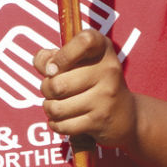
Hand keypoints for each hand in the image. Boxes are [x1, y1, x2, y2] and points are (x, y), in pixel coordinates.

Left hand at [35, 29, 137, 148]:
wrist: (124, 115)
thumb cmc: (91, 82)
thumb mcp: (77, 62)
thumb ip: (52, 57)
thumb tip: (43, 64)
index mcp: (103, 49)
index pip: (85, 41)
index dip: (62, 55)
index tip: (53, 68)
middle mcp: (109, 70)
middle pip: (57, 84)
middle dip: (46, 89)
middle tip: (53, 90)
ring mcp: (106, 97)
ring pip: (56, 108)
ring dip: (50, 108)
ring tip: (58, 106)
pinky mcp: (100, 120)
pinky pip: (63, 125)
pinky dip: (56, 124)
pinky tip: (64, 120)